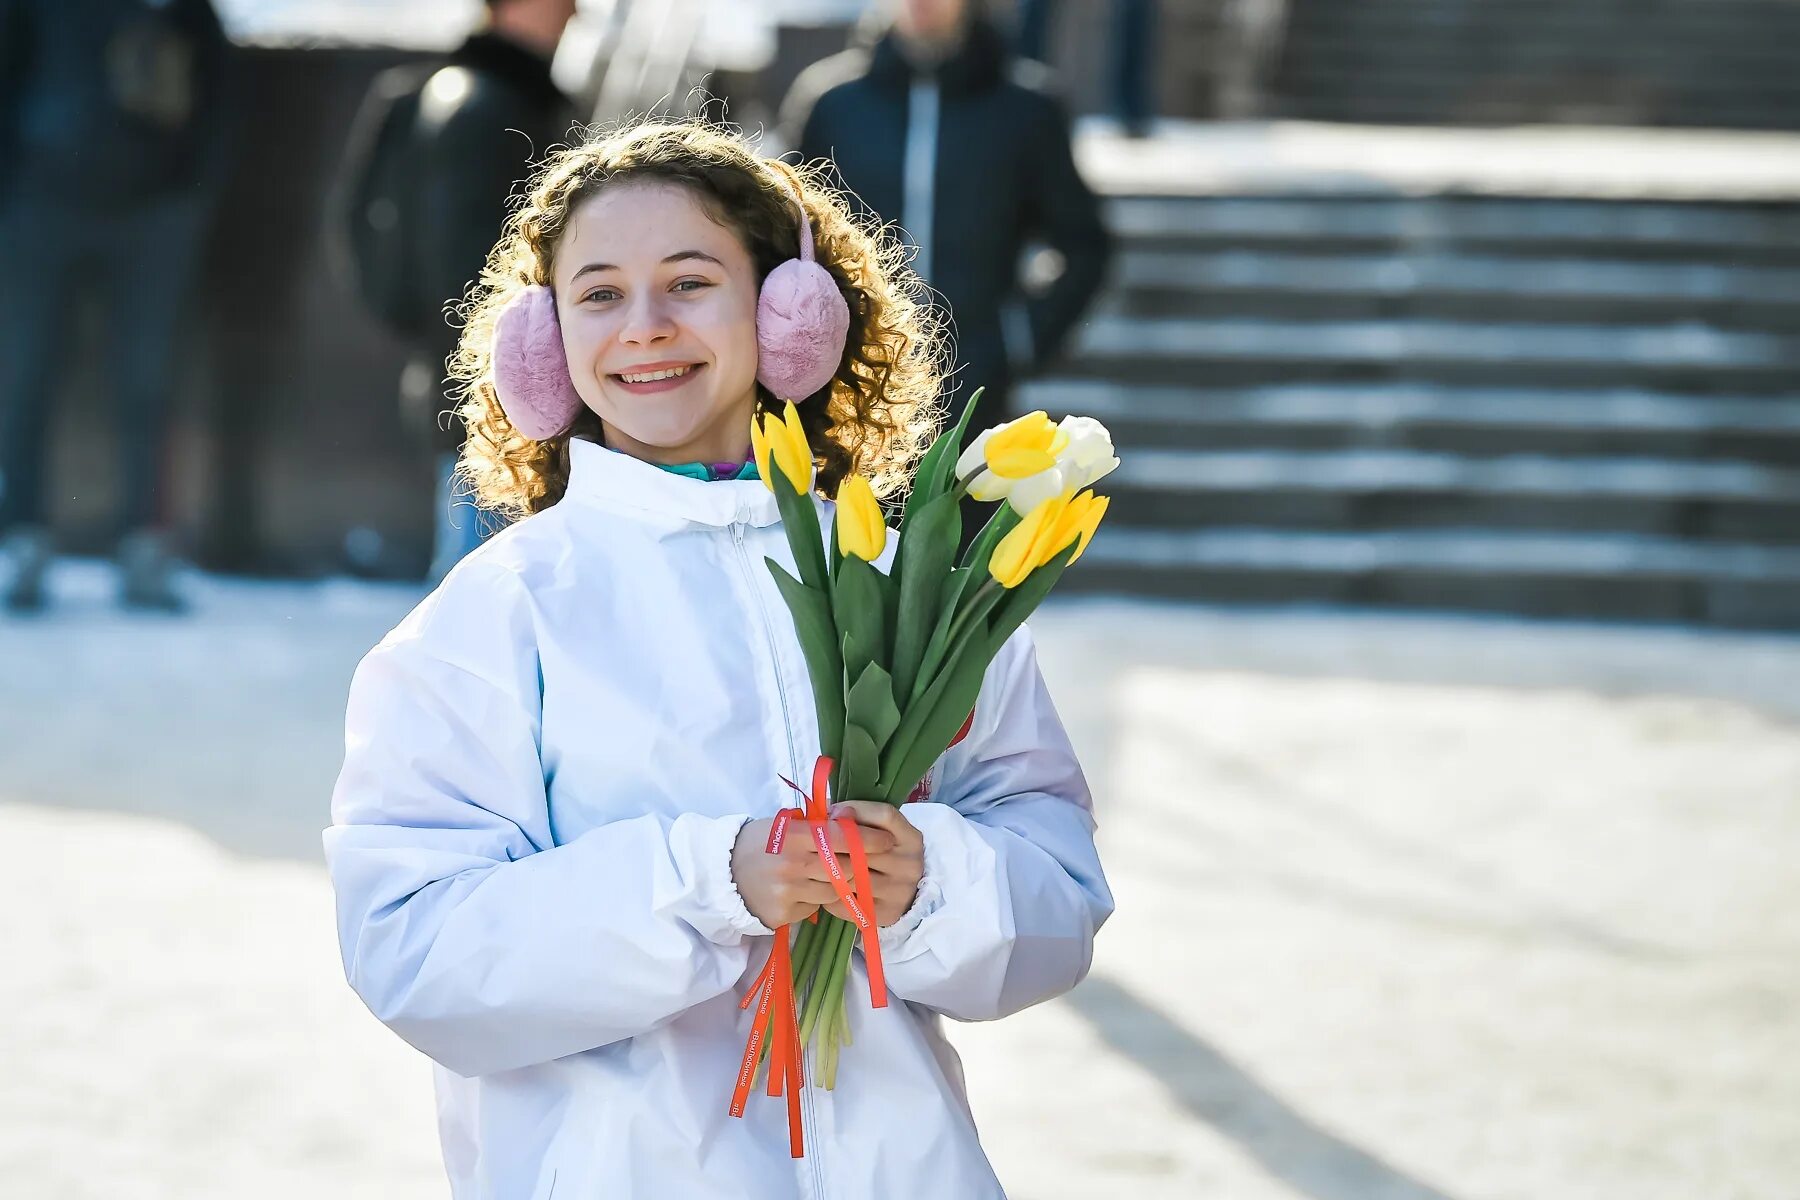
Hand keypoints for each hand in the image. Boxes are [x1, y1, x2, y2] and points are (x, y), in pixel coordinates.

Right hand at [731, 813, 898, 929]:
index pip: (841, 837)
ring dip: (840, 883)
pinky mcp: (784, 914)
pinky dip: (818, 898)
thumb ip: (817, 825)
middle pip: (845, 868)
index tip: (887, 840)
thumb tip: (855, 820)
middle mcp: (792, 865)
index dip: (868, 839)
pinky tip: (806, 888)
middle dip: (859, 864)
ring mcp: (788, 892)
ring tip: (830, 873)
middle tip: (867, 860)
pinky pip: (817, 906)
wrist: (724, 874)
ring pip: (835, 890)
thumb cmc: (760, 842)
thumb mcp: (784, 824)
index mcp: (793, 836)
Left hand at [820, 801, 924, 928]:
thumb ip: (861, 817)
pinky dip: (831, 894)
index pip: (885, 815)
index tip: (834, 812)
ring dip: (830, 870)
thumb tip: (831, 811)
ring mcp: (899, 892)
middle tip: (819, 840)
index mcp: (912, 839)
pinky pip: (846, 902)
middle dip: (835, 842)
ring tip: (819, 864)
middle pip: (863, 847)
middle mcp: (910, 864)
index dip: (856, 810)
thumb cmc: (884, 855)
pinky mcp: (884, 914)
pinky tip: (828, 887)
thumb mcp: (883, 832)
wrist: (904, 894)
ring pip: (851, 876)